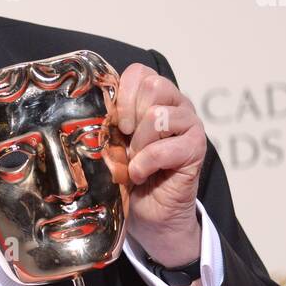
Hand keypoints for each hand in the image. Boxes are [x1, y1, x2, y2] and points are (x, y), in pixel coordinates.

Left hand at [108, 62, 206, 266]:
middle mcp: (177, 105)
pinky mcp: (197, 149)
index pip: (139, 72)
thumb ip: (108, 121)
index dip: (122, 94)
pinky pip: (167, 148)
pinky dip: (146, 163)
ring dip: (139, 143)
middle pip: (154, 86)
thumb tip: (88, 109)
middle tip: (125, 140)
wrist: (149, 213)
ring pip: (159, 115)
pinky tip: (141, 174)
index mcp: (155, 97)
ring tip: (135, 160)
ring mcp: (190, 125)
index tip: (114, 122)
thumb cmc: (128, 174)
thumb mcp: (112, 141)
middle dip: (131, 116)